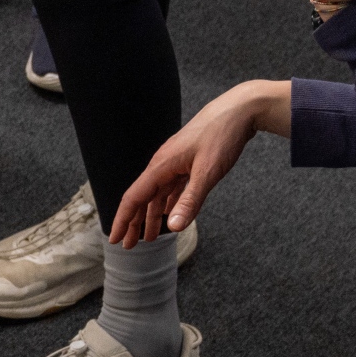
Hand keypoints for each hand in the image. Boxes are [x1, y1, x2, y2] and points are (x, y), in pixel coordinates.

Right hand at [110, 80, 288, 243]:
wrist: (239, 110)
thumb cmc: (222, 136)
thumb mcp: (207, 172)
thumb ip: (190, 201)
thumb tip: (173, 227)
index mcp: (161, 166)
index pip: (134, 198)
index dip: (123, 220)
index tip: (116, 239)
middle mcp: (163, 165)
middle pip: (142, 198)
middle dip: (134, 223)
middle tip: (130, 245)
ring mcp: (175, 163)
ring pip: (157, 194)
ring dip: (152, 216)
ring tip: (150, 237)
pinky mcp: (187, 162)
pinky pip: (171, 188)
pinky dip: (167, 204)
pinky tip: (169, 214)